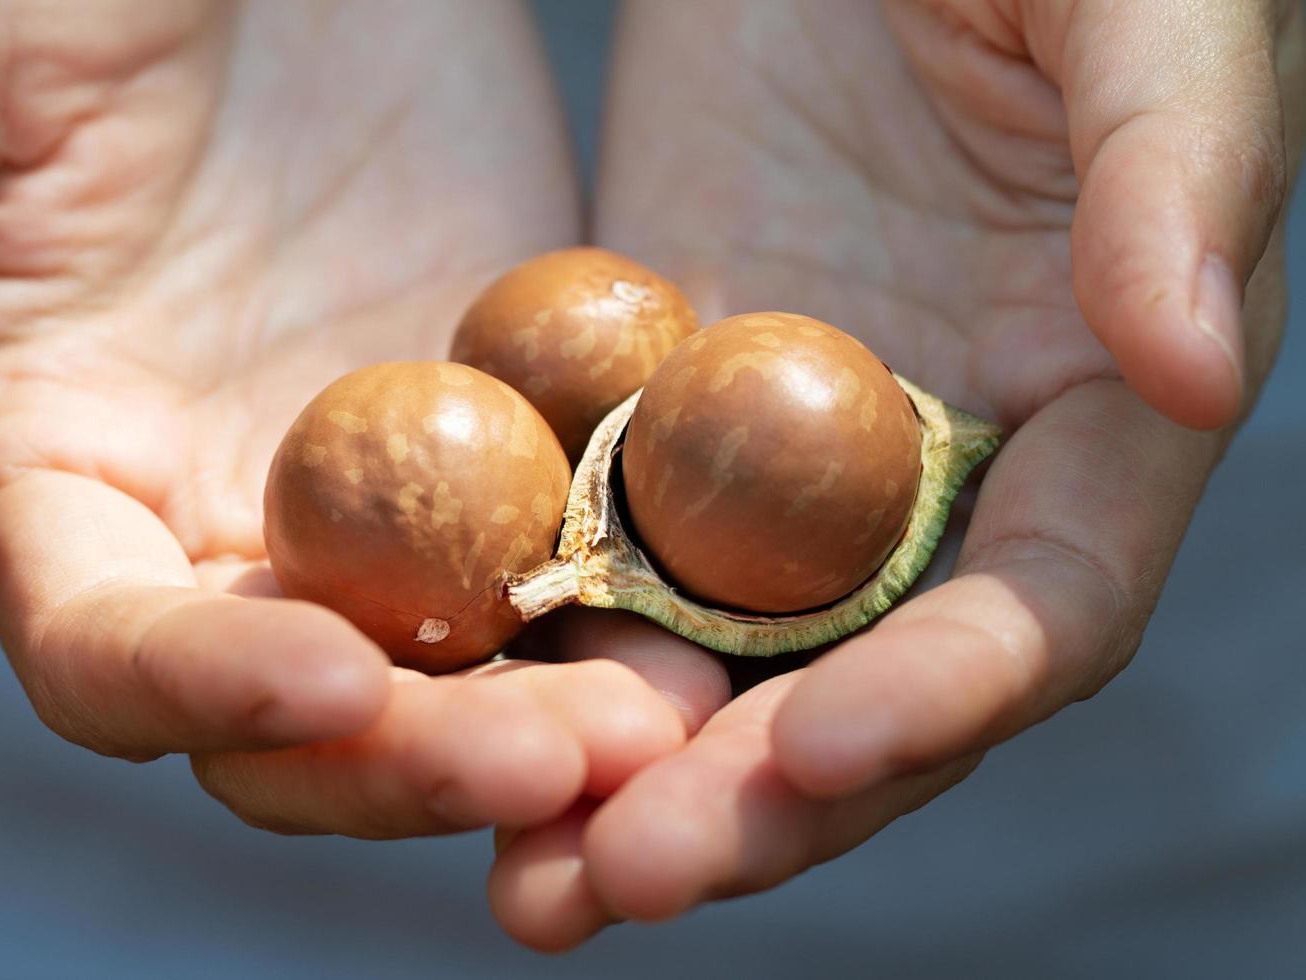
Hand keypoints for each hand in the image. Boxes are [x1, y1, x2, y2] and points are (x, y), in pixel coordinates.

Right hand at [0, 1, 724, 834]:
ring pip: (470, 659)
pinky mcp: (514, 424)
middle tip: (565, 760)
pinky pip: (583, 535)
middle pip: (317, 711)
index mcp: (63, 481)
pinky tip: (729, 614)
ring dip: (561, 709)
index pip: (115, 653)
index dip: (205, 687)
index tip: (333, 682)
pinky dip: (644, 589)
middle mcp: (225, 523)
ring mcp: (383, 486)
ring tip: (668, 722)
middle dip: (427, 757)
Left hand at [489, 0, 1303, 948]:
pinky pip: (589, 551)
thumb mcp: (1137, 14)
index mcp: (1087, 415)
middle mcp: (931, 477)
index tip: (822, 747)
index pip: (1041, 608)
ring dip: (626, 779)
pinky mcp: (645, 412)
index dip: (949, 695)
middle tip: (627, 880)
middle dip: (756, 799)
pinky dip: (538, 649)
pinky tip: (450, 717)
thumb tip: (1195, 369)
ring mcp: (776, 461)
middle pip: (857, 685)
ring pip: (712, 661)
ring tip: (531, 882)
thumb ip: (1175, 176)